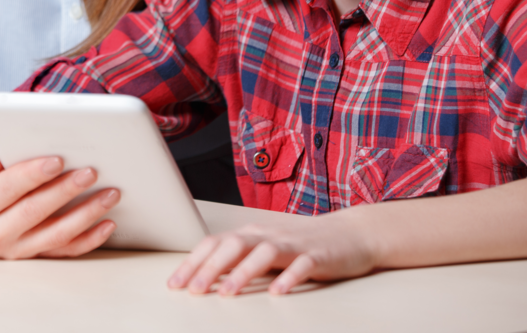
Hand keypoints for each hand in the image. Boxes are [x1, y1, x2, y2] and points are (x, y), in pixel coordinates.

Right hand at [0, 137, 120, 259]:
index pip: (7, 188)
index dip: (32, 174)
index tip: (58, 160)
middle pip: (34, 211)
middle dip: (65, 191)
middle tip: (91, 172)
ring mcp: (15, 250)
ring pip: (55, 234)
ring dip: (86, 215)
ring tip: (110, 194)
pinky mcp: (33, 258)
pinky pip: (65, 251)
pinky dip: (89, 239)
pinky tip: (108, 224)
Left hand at [168, 207, 379, 295]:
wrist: (351, 233)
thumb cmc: (302, 244)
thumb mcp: (266, 248)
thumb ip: (240, 259)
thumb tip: (203, 278)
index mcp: (251, 233)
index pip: (215, 243)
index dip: (193, 262)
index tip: (174, 284)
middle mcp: (268, 234)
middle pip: (234, 245)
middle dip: (211, 268)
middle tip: (193, 291)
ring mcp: (293, 244)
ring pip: (264, 253)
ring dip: (243, 272)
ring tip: (227, 293)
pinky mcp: (318, 256)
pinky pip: (302, 265)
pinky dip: (288, 278)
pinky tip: (277, 292)